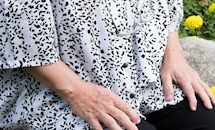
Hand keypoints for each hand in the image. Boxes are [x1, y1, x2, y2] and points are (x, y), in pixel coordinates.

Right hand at [25, 61, 140, 129]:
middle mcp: (106, 105)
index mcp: (111, 98)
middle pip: (121, 116)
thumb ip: (113, 99)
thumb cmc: (90, 89)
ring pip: (111, 122)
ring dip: (118, 129)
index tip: (137, 120)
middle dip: (129, 124)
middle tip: (135, 128)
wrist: (77, 89)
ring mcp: (98, 112)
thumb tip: (121, 107)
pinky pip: (97, 126)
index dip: (132, 114)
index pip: (125, 107)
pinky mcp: (90, 117)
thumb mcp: (105, 91)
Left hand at [161, 32, 214, 110]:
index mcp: (185, 79)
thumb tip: (169, 99)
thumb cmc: (169, 66)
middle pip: (201, 90)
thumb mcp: (165, 77)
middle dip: (206, 99)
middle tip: (210, 108)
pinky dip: (209, 90)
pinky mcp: (196, 76)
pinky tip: (211, 95)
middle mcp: (192, 78)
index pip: (190, 91)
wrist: (174, 55)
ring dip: (211, 95)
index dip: (192, 100)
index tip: (194, 109)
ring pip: (205, 87)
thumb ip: (168, 88)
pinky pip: (204, 84)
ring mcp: (195, 76)